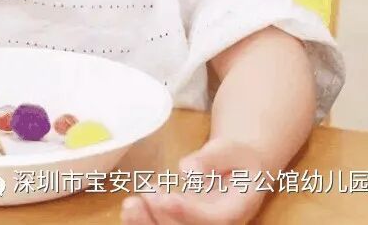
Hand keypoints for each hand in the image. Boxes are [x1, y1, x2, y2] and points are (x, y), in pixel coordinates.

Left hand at [121, 138, 266, 224]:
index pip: (214, 219)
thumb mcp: (230, 150)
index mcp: (234, 211)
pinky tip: (131, 208)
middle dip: (163, 217)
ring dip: (147, 223)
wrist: (236, 172)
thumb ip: (212, 158)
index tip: (168, 197)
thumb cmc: (235, 159)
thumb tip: (188, 171)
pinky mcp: (178, 224)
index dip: (188, 212)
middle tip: (146, 192)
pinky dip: (141, 223)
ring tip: (132, 203)